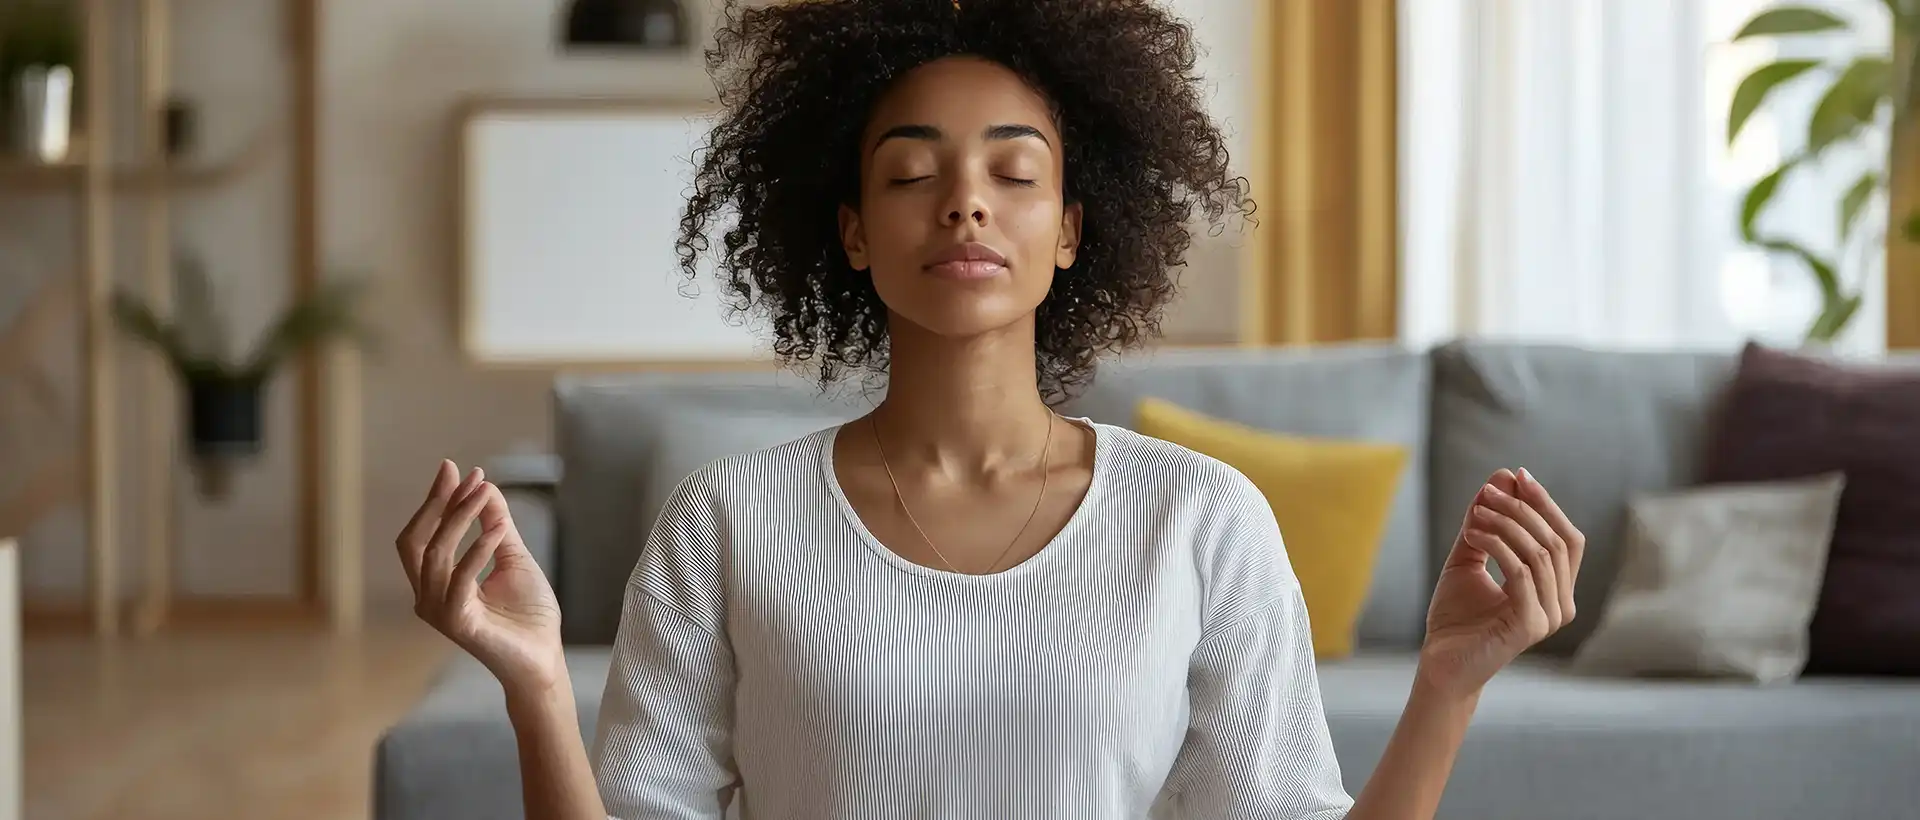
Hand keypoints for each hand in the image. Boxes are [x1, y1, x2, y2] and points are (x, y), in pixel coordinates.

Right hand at [398, 460, 564, 693]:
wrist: (544, 657)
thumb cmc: (528, 614)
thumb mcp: (512, 557)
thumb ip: (496, 524)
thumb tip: (485, 486)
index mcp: (436, 582)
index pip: (422, 534)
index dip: (436, 500)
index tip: (454, 468)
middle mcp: (428, 596)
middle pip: (416, 541)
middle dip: (437, 503)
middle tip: (462, 474)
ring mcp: (439, 611)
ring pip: (436, 553)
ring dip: (461, 517)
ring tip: (484, 492)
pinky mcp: (457, 623)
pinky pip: (460, 578)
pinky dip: (478, 548)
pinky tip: (499, 528)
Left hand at [1417, 468, 1584, 698]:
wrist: (1439, 662)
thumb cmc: (1456, 616)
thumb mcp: (1469, 558)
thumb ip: (1486, 522)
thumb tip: (1502, 476)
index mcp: (1556, 589)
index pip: (1567, 538)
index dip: (1547, 504)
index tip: (1517, 475)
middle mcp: (1561, 604)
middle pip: (1556, 541)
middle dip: (1523, 509)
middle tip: (1489, 491)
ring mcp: (1550, 617)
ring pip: (1539, 554)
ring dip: (1506, 524)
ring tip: (1474, 512)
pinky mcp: (1530, 626)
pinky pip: (1521, 573)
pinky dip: (1496, 545)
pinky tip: (1471, 534)